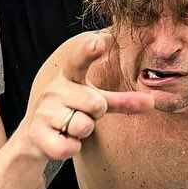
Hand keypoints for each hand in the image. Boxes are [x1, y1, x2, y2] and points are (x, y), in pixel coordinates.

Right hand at [25, 33, 153, 161]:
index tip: (101, 40)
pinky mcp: (36, 135)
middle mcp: (54, 89)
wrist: (35, 137)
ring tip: (71, 126)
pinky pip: (69, 147)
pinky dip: (71, 148)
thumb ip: (122, 101)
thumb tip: (152, 101)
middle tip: (84, 112)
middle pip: (96, 103)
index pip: (79, 58)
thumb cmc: (72, 110)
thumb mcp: (96, 101)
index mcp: (69, 75)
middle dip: (96, 112)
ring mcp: (43, 111)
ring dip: (83, 131)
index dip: (89, 50)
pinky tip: (62, 140)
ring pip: (83, 126)